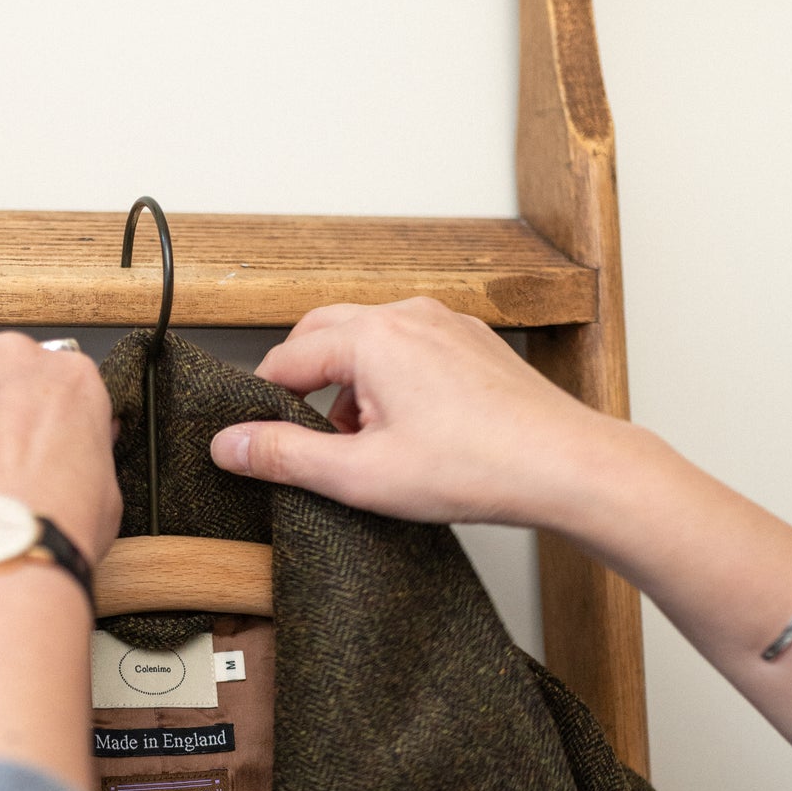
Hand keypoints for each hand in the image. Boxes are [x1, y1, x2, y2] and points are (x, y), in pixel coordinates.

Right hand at [209, 297, 642, 534]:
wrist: (562, 465)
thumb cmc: (475, 467)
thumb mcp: (360, 475)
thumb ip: (285, 457)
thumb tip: (229, 444)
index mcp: (372, 337)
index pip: (286, 358)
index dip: (262, 402)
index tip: (254, 437)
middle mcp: (407, 315)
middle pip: (323, 334)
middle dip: (302, 382)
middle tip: (299, 438)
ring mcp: (445, 324)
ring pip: (369, 340)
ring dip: (348, 384)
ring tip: (360, 446)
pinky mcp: (473, 344)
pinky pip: (410, 349)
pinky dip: (390, 381)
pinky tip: (406, 434)